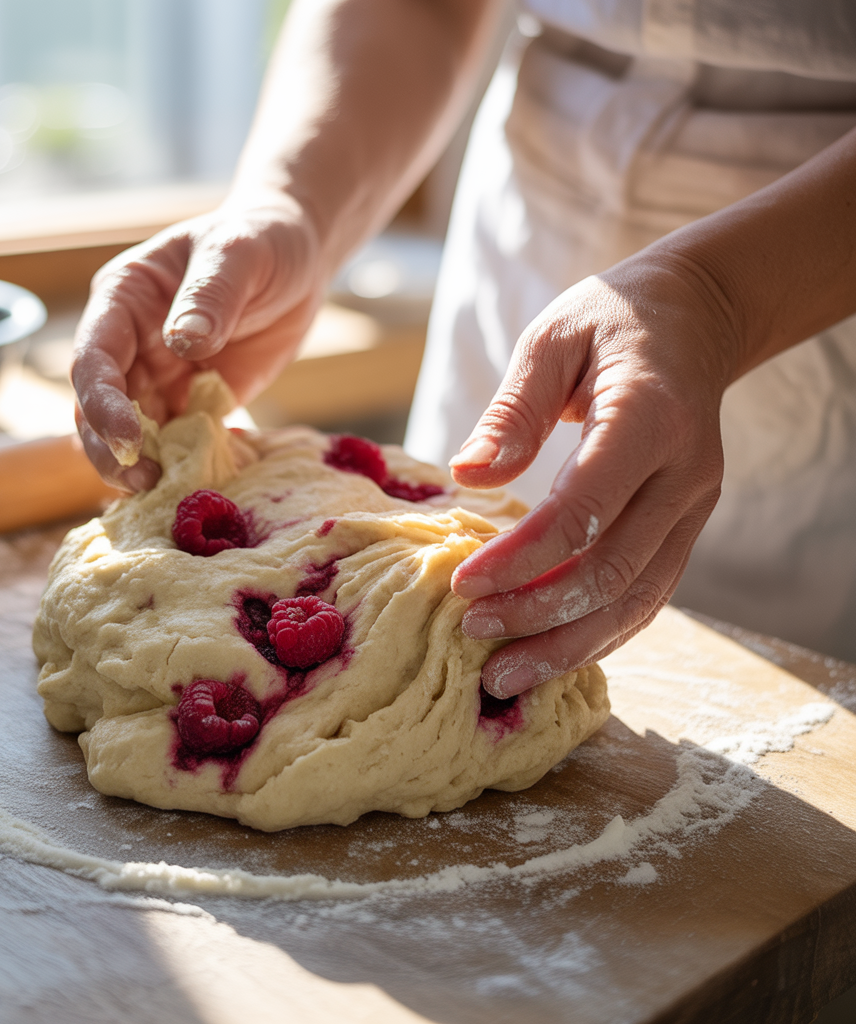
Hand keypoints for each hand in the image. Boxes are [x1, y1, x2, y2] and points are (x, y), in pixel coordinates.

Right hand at [71, 195, 323, 490]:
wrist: (298, 261)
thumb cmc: (261, 242)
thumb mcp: (239, 255)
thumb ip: (211, 296)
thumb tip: (184, 342)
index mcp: (124, 300)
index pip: (94, 356)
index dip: (102, 400)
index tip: (127, 436)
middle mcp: (130, 344)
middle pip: (98, 406)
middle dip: (111, 447)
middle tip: (140, 480)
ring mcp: (158, 378)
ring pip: (129, 434)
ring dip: (137, 465)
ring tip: (160, 493)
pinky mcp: (191, 404)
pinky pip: (174, 442)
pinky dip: (178, 467)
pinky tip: (193, 488)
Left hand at [449, 254, 739, 696]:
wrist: (694, 318)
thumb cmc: (611, 320)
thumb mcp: (552, 339)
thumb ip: (512, 410)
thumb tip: (467, 476)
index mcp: (650, 417)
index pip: (585, 510)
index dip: (523, 558)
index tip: (464, 584)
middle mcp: (684, 472)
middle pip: (614, 570)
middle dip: (538, 615)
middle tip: (471, 635)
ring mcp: (693, 504)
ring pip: (638, 598)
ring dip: (570, 645)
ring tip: (504, 676)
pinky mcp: (685, 523)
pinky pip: (648, 592)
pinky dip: (600, 631)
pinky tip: (551, 652)